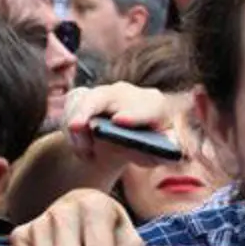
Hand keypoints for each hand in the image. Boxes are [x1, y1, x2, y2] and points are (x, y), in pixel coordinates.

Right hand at [63, 83, 184, 168]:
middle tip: (78, 126)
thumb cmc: (143, 147)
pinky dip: (72, 133)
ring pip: (82, 104)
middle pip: (103, 96)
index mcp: (153, 103)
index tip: (119, 121)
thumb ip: (166, 152)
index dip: (132, 113)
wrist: (121, 143)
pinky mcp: (82, 98)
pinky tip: (82, 151)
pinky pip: (71, 111)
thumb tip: (174, 152)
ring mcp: (102, 93)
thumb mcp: (157, 153)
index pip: (144, 106)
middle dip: (88, 110)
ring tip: (84, 153)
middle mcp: (126, 92)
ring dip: (77, 130)